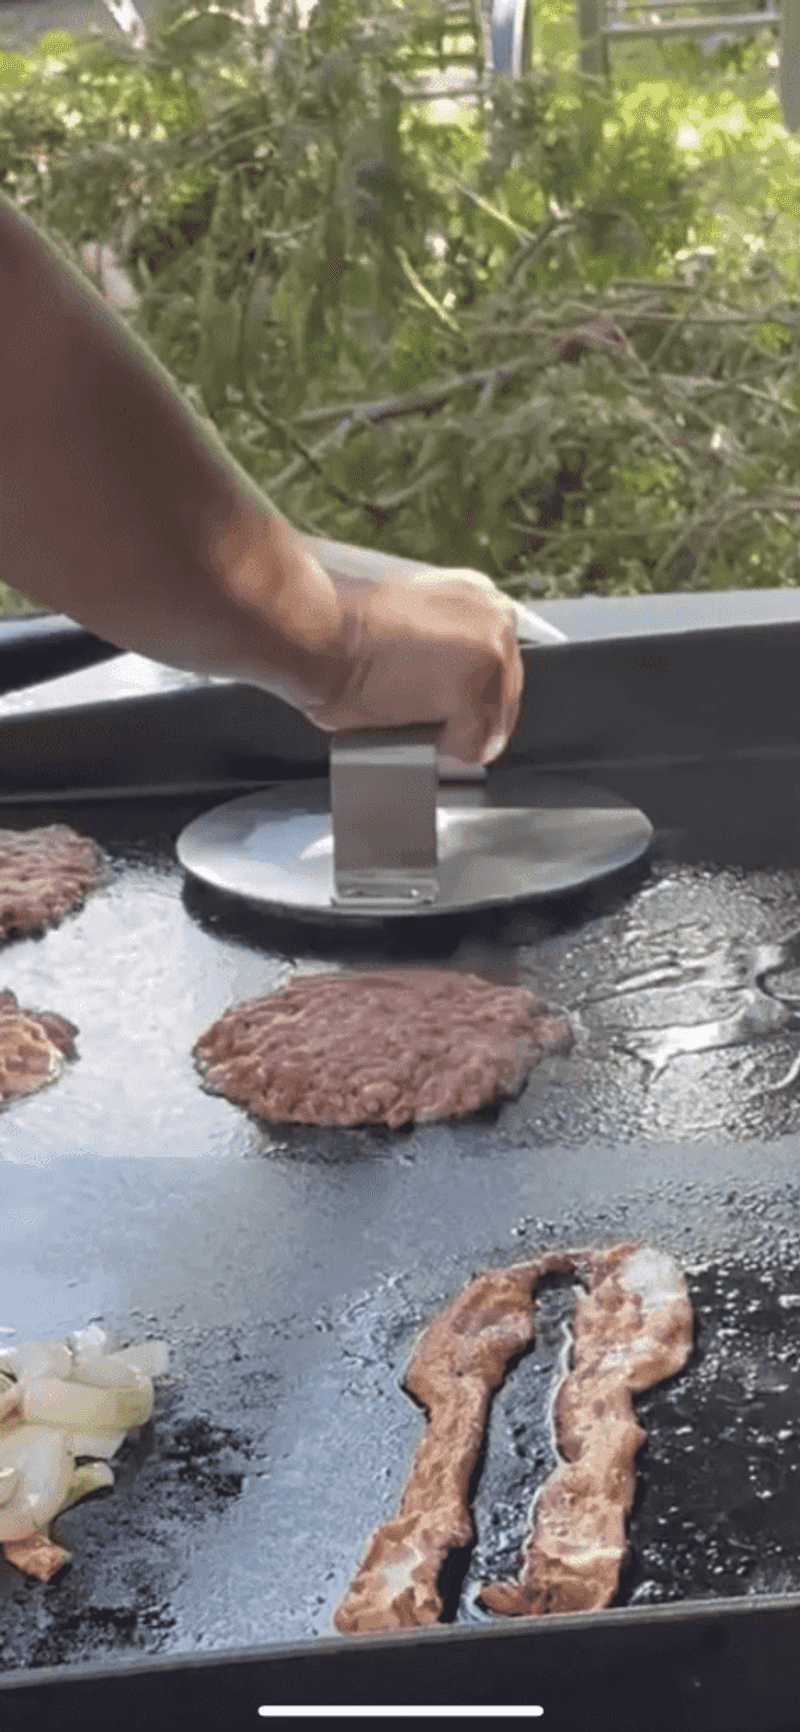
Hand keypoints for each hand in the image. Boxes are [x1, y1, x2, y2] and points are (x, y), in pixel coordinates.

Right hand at [301, 554, 524, 766]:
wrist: (317, 631)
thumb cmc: (341, 626)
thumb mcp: (408, 614)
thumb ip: (443, 639)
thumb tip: (446, 679)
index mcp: (480, 596)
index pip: (500, 666)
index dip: (467, 692)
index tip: (440, 699)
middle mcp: (496, 621)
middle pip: (503, 699)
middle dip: (466, 715)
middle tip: (418, 710)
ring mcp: (492, 659)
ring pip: (492, 726)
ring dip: (454, 731)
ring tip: (411, 715)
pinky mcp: (476, 695)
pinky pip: (472, 747)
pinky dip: (442, 749)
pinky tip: (412, 724)